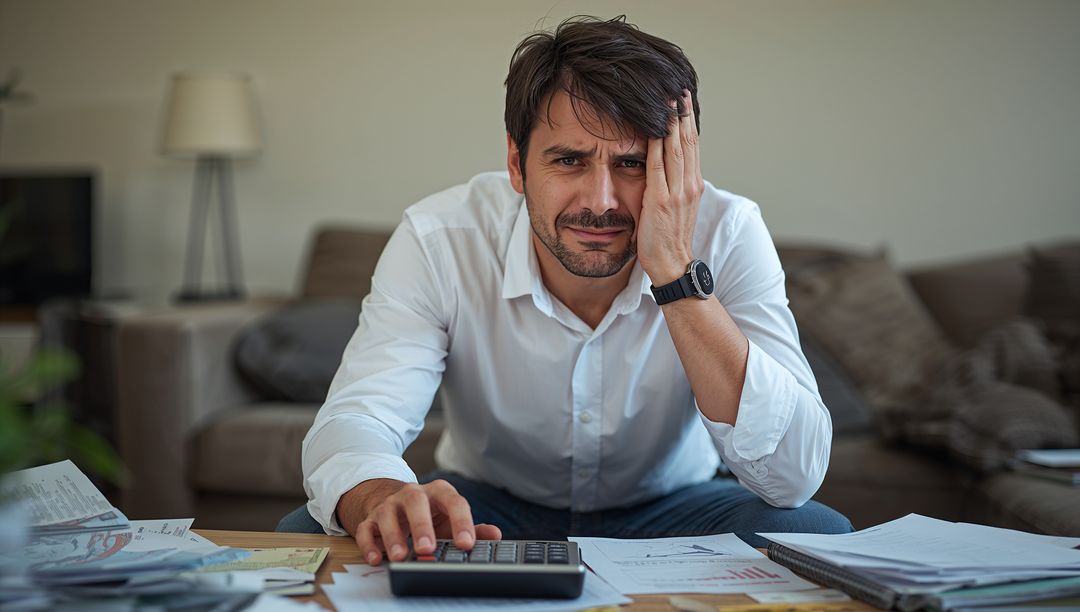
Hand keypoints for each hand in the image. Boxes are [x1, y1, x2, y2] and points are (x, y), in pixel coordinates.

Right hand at [337, 478, 502, 565]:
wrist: (395, 504)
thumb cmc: (430, 515)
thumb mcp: (451, 520)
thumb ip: (473, 528)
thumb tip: (495, 535)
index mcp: (439, 492)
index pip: (453, 501)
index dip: (461, 522)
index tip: (465, 544)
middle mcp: (413, 494)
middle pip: (416, 501)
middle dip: (422, 525)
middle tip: (428, 548)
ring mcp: (390, 505)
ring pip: (388, 513)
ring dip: (394, 536)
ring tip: (401, 557)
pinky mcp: (371, 518)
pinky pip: (366, 528)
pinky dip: (370, 544)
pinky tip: (376, 558)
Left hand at [636, 89, 704, 284]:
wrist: (672, 266)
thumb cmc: (668, 239)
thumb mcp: (677, 207)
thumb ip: (674, 186)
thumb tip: (667, 167)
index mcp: (693, 185)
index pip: (692, 146)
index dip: (688, 121)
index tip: (683, 99)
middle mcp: (689, 185)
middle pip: (687, 141)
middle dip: (682, 113)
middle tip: (678, 88)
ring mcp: (677, 192)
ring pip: (676, 148)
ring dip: (671, 122)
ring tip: (668, 98)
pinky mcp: (662, 201)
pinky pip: (658, 166)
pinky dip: (656, 144)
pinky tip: (654, 127)